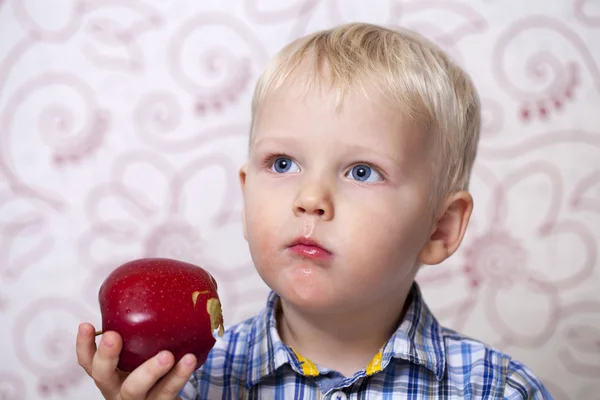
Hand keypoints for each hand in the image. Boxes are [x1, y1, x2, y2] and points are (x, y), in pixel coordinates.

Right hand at [76, 323, 196, 399]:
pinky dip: (179, 376)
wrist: (172, 398)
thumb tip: (159, 281)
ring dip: (150, 370)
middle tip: (114, 336)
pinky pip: (168, 391)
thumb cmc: (157, 368)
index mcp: (111, 373)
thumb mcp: (144, 351)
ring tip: (167, 355)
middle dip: (106, 356)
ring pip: (135, 389)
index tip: (86, 324)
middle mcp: (118, 388)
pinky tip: (188, 359)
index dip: (84, 345)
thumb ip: (144, 327)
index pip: (88, 361)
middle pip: (102, 376)